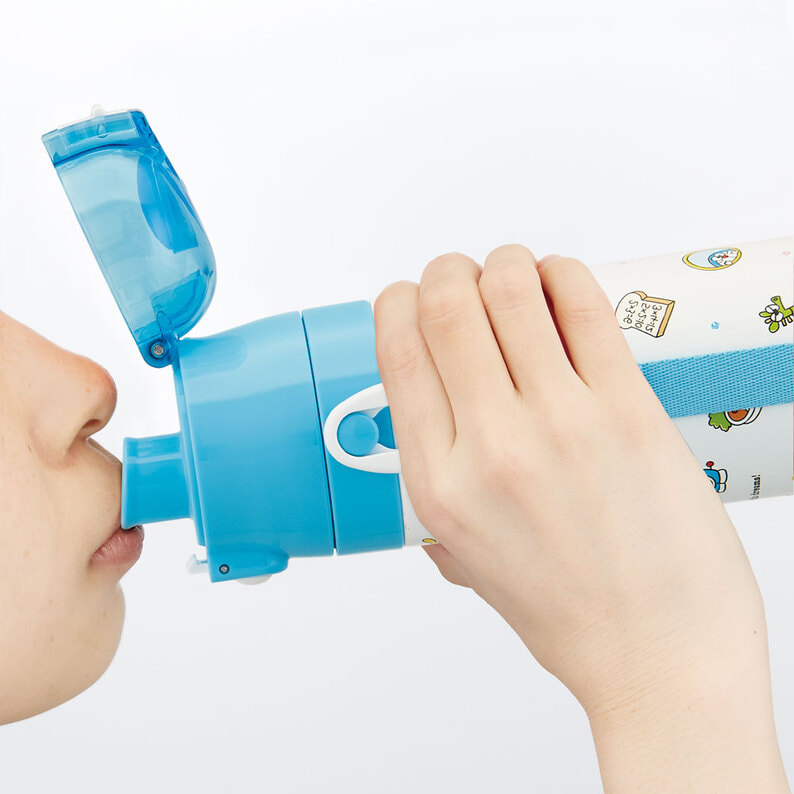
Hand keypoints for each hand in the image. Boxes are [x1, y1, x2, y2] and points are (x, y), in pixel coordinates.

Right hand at [374, 244, 788, 790]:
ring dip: (504, 264)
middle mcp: (491, 448)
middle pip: (445, 305)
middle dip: (445, 272)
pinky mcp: (627, 409)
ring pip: (511, 288)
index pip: (396, 353)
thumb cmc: (570, 614)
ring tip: (514, 276)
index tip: (407, 300)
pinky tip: (561, 283)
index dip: (396, 305)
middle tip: (460, 278)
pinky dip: (564, 274)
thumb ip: (440, 490)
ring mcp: (562, 424)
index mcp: (440, 486)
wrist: (657, 656)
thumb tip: (431, 426)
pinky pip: (585, 306)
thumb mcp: (470, 559)